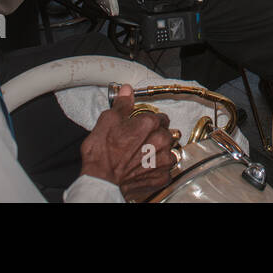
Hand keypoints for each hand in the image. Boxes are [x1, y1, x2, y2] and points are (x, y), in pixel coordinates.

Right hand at [80, 85, 174, 201]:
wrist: (102, 182)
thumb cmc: (103, 154)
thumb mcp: (107, 121)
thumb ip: (122, 104)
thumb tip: (127, 91)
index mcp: (150, 123)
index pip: (160, 117)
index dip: (151, 121)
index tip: (143, 126)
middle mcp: (161, 140)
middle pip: (167, 133)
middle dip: (157, 135)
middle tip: (142, 141)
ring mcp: (163, 160)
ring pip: (169, 151)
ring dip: (160, 152)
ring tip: (144, 156)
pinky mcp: (162, 176)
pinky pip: (167, 169)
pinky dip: (158, 168)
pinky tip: (145, 168)